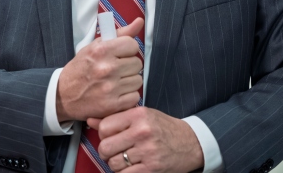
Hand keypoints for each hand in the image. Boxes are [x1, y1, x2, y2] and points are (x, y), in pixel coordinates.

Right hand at [56, 18, 144, 121]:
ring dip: (129, 81)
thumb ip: (120, 34)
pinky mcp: (112, 105)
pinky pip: (135, 97)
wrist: (62, 95)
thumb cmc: (81, 68)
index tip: (120, 54)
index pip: (133, 45)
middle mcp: (106, 68)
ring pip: (138, 80)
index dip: (128, 49)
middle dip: (129, 66)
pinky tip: (116, 93)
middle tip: (116, 69)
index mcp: (101, 51)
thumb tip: (140, 21)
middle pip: (137, 63)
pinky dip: (128, 96)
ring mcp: (110, 88)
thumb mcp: (95, 46)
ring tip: (115, 82)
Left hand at [89, 107, 204, 172]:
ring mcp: (147, 150)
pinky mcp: (151, 168)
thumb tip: (91, 120)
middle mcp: (142, 131)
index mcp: (139, 115)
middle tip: (114, 151)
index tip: (110, 137)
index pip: (104, 126)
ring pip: (113, 163)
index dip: (104, 134)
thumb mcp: (143, 116)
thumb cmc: (165, 128)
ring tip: (126, 159)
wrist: (191, 143)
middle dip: (106, 152)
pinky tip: (132, 167)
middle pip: (105, 147)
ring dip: (115, 164)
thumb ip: (117, 118)